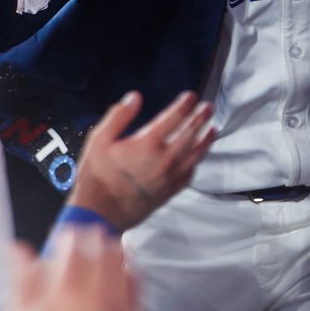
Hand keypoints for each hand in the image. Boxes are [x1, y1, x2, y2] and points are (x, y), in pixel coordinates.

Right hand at [68, 91, 215, 232]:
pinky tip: (198, 158)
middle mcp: (163, 159)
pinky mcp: (169, 192)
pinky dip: (196, 163)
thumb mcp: (99, 140)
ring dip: (206, 140)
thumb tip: (135, 98)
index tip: (191, 96)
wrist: (99, 213)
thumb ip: (118, 116)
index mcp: (147, 144)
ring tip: (213, 129)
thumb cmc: (96, 176)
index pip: (173, 118)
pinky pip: (189, 174)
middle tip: (209, 107)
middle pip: (190, 134)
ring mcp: (169, 177)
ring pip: (195, 155)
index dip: (184, 105)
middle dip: (201, 118)